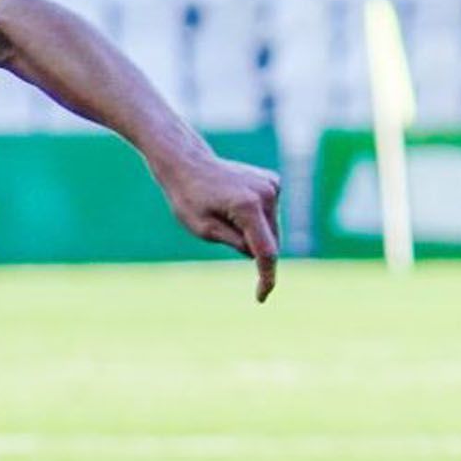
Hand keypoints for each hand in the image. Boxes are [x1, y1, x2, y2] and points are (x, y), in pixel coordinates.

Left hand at [156, 146, 280, 301]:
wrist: (187, 164)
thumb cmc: (188, 198)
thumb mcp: (204, 230)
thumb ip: (235, 243)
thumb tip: (259, 255)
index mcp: (248, 206)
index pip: (266, 252)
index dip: (266, 277)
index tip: (261, 297)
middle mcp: (266, 193)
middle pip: (271, 241)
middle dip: (255, 252)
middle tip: (223, 236)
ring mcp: (272, 185)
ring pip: (272, 229)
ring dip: (255, 234)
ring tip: (225, 216)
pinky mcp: (273, 182)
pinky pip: (269, 214)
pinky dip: (257, 220)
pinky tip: (235, 207)